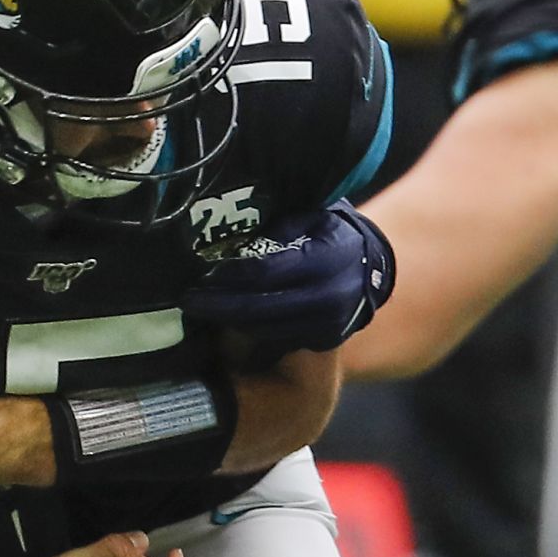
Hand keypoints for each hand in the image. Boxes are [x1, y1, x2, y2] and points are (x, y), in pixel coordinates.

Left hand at [185, 202, 394, 363]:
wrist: (370, 265)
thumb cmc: (329, 231)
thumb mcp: (307, 215)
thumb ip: (274, 227)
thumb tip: (225, 236)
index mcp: (324, 258)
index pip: (264, 272)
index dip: (228, 275)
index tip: (200, 274)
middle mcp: (328, 296)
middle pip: (259, 309)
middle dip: (218, 306)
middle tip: (187, 299)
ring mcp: (327, 324)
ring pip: (264, 329)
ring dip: (229, 319)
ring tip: (202, 306)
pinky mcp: (322, 340)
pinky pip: (277, 339)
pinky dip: (249, 329)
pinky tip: (228, 317)